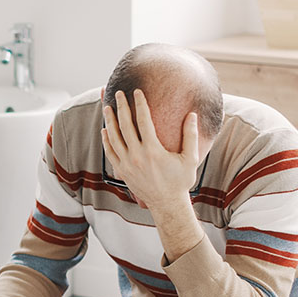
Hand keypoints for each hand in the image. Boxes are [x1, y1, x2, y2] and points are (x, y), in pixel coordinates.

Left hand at [101, 89, 199, 211]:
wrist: (166, 204)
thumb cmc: (180, 181)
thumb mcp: (190, 158)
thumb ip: (191, 135)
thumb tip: (192, 115)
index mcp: (153, 150)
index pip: (143, 120)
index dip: (139, 104)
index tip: (137, 92)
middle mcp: (136, 156)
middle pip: (125, 126)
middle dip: (121, 107)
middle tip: (118, 93)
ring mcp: (126, 164)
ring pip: (114, 138)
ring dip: (109, 121)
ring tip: (107, 107)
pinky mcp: (122, 171)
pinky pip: (110, 152)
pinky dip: (106, 140)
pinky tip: (105, 130)